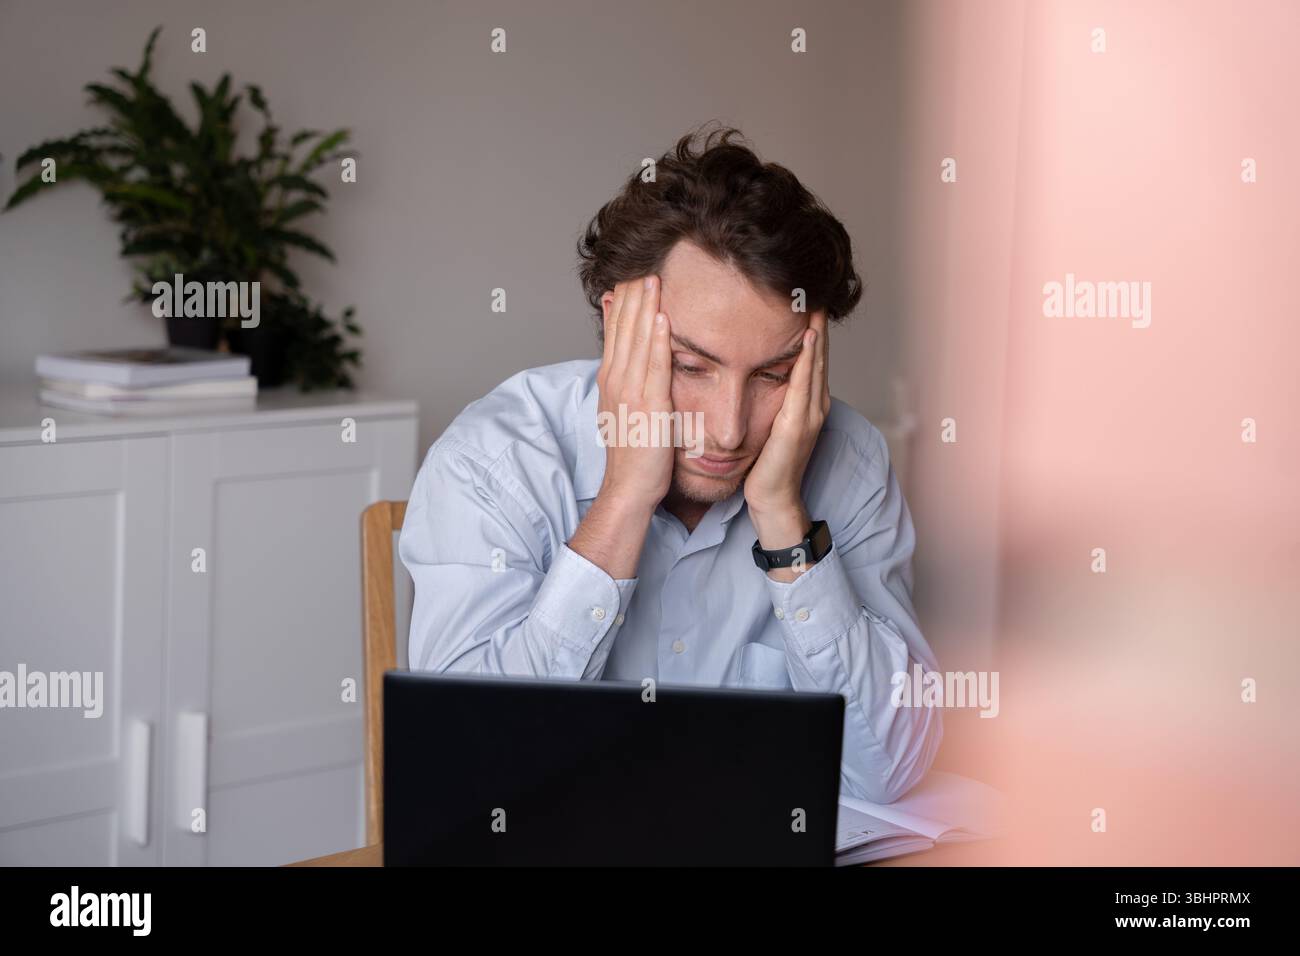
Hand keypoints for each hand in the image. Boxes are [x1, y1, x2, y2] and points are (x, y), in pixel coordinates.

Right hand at [594, 275, 674, 510]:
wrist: (629, 486)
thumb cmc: (632, 451)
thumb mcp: (622, 407)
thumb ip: (626, 379)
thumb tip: (630, 356)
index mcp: (610, 379)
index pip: (614, 331)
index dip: (622, 303)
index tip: (631, 277)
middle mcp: (616, 380)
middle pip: (622, 328)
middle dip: (632, 296)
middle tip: (644, 266)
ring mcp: (631, 391)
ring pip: (636, 340)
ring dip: (644, 308)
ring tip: (653, 279)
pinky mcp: (649, 404)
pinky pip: (654, 366)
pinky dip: (657, 340)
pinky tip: (662, 318)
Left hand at [744, 309, 828, 548]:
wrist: (771, 500)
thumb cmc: (764, 464)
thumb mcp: (766, 422)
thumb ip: (767, 397)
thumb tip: (754, 372)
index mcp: (806, 402)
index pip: (809, 355)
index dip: (810, 326)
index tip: (802, 296)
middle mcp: (814, 404)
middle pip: (818, 353)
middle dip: (817, 320)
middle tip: (812, 284)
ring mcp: (809, 414)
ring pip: (816, 362)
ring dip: (817, 330)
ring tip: (815, 300)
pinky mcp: (798, 425)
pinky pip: (804, 384)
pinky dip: (809, 358)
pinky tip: (808, 337)